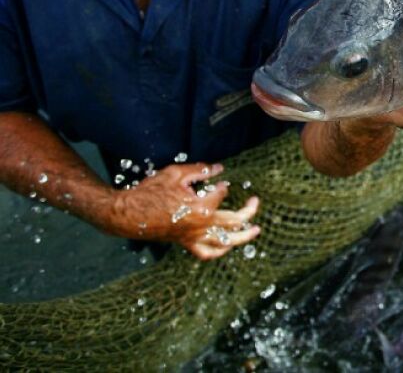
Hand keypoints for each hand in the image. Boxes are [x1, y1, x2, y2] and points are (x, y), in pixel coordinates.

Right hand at [108, 162, 259, 259]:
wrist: (127, 214)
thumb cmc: (149, 192)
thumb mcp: (175, 174)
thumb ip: (200, 170)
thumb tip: (219, 168)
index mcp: (200, 208)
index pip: (222, 194)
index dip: (224, 186)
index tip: (222, 181)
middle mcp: (201, 226)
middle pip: (233, 221)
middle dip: (248, 211)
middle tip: (255, 201)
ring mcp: (194, 237)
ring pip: (225, 241)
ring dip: (243, 236)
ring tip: (255, 231)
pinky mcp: (186, 243)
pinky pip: (206, 252)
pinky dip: (219, 251)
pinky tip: (227, 246)